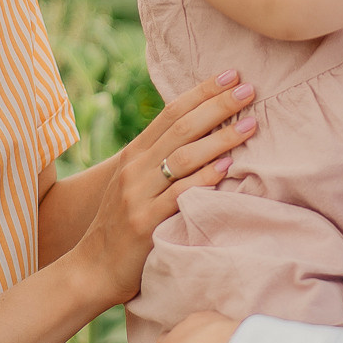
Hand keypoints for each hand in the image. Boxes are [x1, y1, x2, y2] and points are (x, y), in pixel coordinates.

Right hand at [73, 77, 256, 306]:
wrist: (93, 267)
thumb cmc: (122, 225)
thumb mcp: (134, 183)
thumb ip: (159, 159)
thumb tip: (199, 133)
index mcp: (134, 155)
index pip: (171, 113)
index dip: (202, 92)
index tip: (231, 75)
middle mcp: (135, 169)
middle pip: (181, 128)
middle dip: (217, 105)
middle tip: (249, 88)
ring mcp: (138, 195)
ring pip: (183, 157)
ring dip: (220, 138)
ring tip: (250, 124)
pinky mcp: (145, 222)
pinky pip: (179, 194)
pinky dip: (204, 178)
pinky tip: (227, 166)